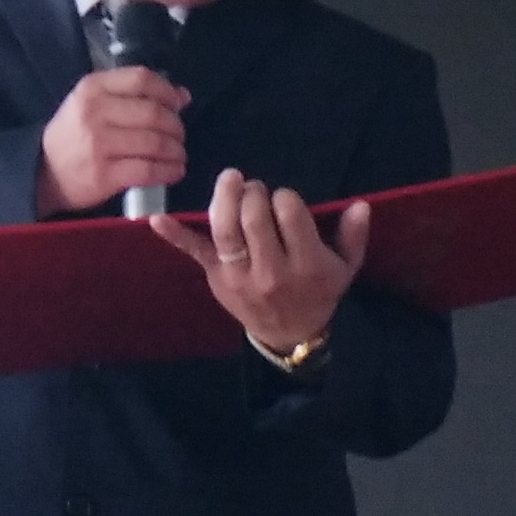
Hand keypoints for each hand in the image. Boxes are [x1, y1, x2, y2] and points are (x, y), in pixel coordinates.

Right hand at [39, 64, 192, 211]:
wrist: (43, 172)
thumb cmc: (74, 134)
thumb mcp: (92, 103)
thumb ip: (132, 95)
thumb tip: (182, 96)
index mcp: (92, 88)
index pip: (141, 79)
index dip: (167, 91)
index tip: (179, 103)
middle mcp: (95, 113)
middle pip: (153, 113)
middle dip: (176, 126)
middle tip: (179, 136)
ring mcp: (99, 145)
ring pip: (155, 143)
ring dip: (176, 151)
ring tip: (178, 155)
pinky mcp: (104, 175)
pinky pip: (148, 170)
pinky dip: (168, 171)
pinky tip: (173, 172)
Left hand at [147, 175, 367, 359]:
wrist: (289, 335)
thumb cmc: (318, 291)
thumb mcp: (345, 267)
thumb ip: (354, 235)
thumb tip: (360, 204)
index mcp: (306, 265)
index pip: (290, 213)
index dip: (284, 197)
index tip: (284, 200)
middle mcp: (270, 270)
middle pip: (253, 217)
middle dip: (253, 193)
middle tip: (256, 190)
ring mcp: (238, 275)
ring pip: (225, 229)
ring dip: (224, 198)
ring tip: (231, 180)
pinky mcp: (216, 277)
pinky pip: (195, 252)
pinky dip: (175, 235)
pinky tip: (156, 219)